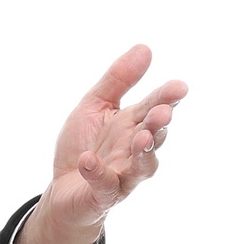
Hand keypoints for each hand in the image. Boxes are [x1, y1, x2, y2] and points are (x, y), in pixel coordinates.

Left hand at [11, 46, 186, 243]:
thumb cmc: (83, 146)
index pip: (155, 106)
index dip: (167, 97)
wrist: (63, 190)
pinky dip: (98, 173)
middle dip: (158, 124)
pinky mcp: (102, 195)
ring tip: (141, 137)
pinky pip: (104, 185)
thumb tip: (145, 48)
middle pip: (153, 135)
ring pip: (141, 165)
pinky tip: (88, 160)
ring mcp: (122, 174)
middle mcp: (133, 149)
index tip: (179, 88)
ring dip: (143, 151)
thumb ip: (117, 80)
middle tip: (162, 113)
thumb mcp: (94, 106)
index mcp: (133, 123)